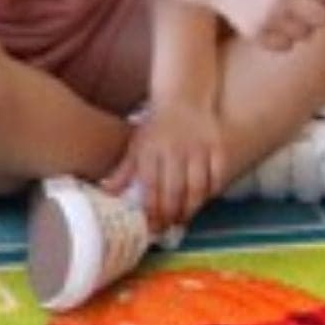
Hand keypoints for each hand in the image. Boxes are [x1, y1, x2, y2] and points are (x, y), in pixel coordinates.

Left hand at [106, 101, 226, 233]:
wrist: (182, 97)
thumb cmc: (156, 127)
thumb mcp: (136, 146)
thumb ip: (123, 172)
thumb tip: (106, 193)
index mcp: (150, 150)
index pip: (151, 187)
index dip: (152, 211)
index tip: (153, 228)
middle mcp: (174, 148)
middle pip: (174, 191)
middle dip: (171, 214)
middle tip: (169, 227)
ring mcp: (198, 147)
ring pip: (197, 187)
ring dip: (191, 208)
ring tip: (185, 218)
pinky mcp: (217, 145)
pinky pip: (217, 175)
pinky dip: (212, 190)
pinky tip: (203, 199)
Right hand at [212, 0, 324, 51]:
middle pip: (323, 18)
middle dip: (322, 15)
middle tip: (309, 8)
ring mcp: (268, 15)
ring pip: (306, 35)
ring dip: (303, 27)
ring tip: (285, 12)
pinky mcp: (256, 32)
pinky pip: (287, 45)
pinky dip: (285, 38)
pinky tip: (272, 22)